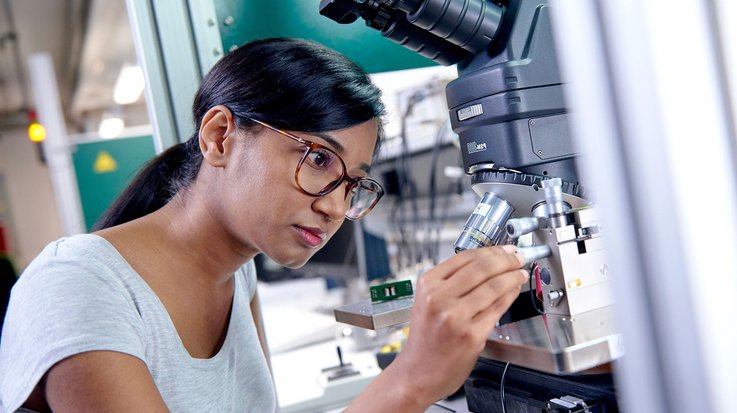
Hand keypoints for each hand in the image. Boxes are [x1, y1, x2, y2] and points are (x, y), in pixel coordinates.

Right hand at [390, 246, 526, 405]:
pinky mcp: (471, 335)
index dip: (491, 250)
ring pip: (494, 287)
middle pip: (482, 268)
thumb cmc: (425, 339)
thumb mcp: (428, 301)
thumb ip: (451, 282)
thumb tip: (487, 263)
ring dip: (512, 277)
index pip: (465, 257)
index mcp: (428, 285)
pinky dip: (510, 296)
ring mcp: (455, 317)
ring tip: (519, 274)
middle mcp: (439, 298)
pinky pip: (497, 309)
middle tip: (517, 257)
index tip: (504, 249)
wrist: (417, 373)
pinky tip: (514, 292)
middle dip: (506, 260)